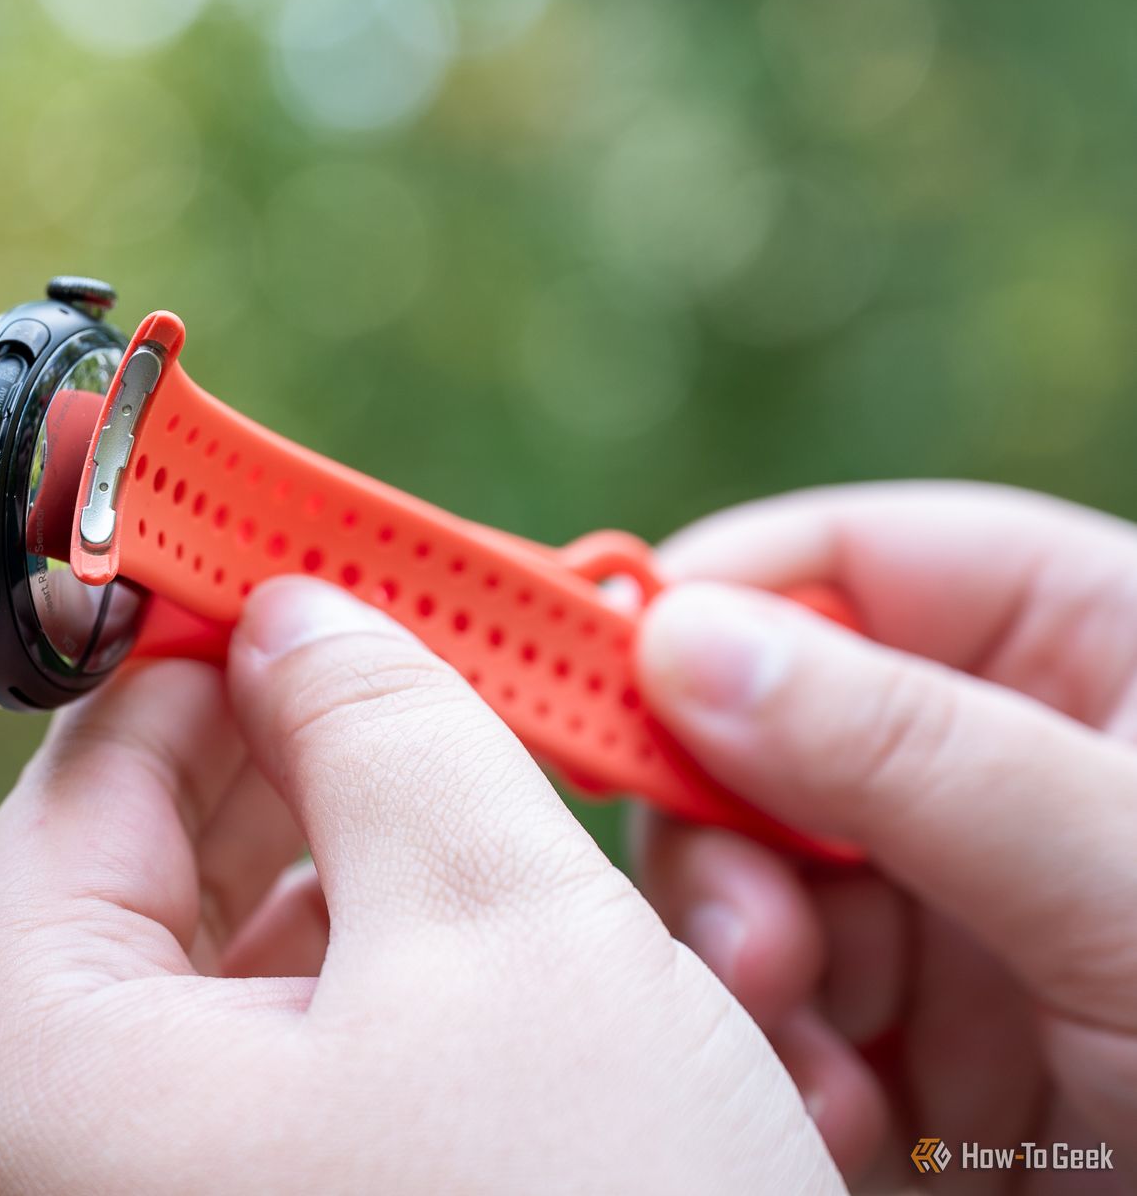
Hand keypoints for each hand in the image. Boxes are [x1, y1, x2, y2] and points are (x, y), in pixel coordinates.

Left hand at [0, 577, 841, 1194]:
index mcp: (51, 1081)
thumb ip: (382, 730)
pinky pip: (301, 1088)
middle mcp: (71, 1173)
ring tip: (487, 803)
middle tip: (401, 671)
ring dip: (366, 877)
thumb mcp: (496, 922)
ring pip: (242, 992)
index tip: (272, 572)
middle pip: (149, 894)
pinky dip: (392, 997)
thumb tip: (305, 618)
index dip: (175, 664)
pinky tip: (502, 948)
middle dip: (288, 765)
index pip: (66, 802)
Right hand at [634, 482, 1136, 1190]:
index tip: (602, 682)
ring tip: (823, 1068)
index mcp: (1087, 650)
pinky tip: (843, 1120)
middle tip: (751, 945)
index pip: (849, 565)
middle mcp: (1005, 764)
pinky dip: (785, 1060)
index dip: (717, 608)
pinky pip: (794, 1009)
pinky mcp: (940, 1038)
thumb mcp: (1134, 878)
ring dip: (755, 972)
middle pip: (765, 731)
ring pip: (758, 880)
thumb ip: (914, 752)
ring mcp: (966, 903)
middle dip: (729, 837)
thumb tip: (686, 640)